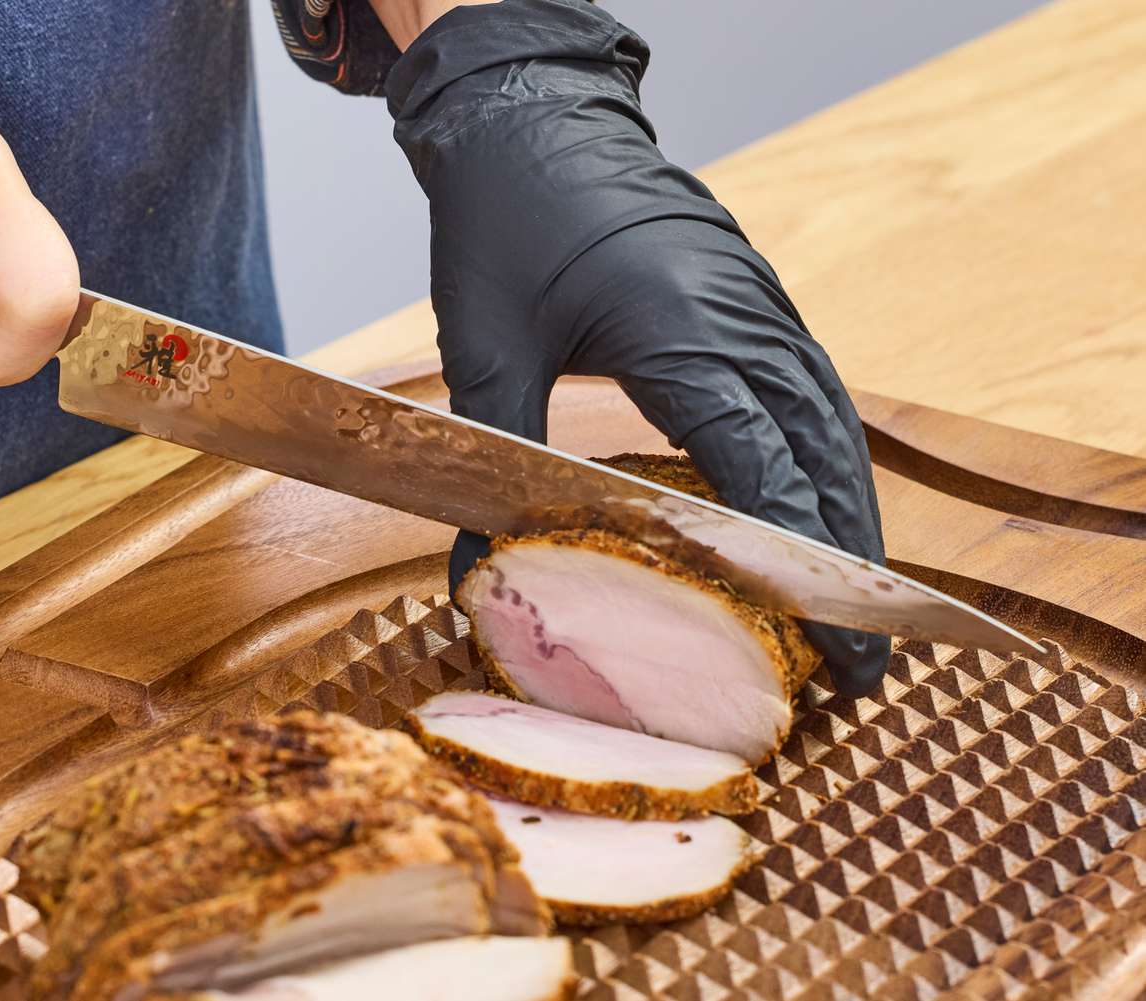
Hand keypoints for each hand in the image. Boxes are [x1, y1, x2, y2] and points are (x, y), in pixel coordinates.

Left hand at [387, 0, 889, 693]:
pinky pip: (815, 392)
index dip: (792, 556)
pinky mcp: (756, 299)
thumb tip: (479, 570)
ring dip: (853, 518)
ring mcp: (761, 304)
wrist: (532, 120)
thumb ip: (495, 457)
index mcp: (683, 330)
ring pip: (833, 426)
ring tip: (862, 609)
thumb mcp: (487, 345)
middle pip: (823, 457)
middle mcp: (743, 318)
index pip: (760, 463)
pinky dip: (833, 461)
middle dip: (845, 564)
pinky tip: (829, 510)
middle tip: (861, 662)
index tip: (820, 633)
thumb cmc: (507, 223)